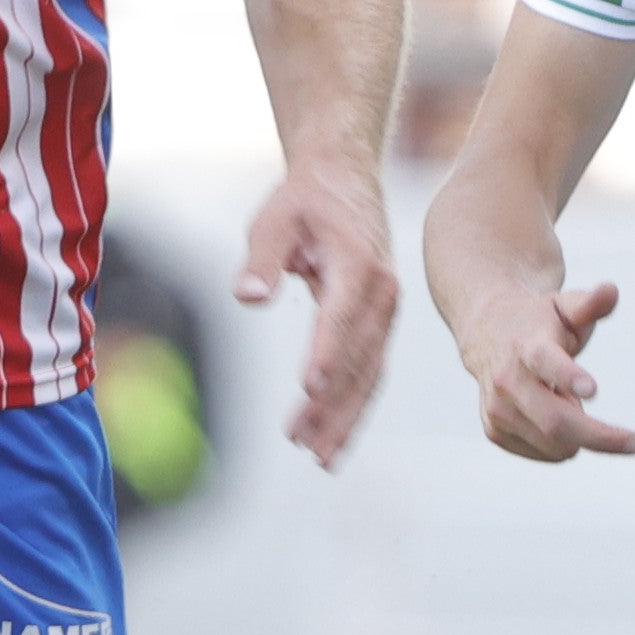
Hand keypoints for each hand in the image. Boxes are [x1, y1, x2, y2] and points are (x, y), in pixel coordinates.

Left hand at [235, 160, 399, 464]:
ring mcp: (386, 312)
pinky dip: (352, 405)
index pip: (342, 316)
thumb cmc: (305, 200)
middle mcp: (382, 293)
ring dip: (344, 417)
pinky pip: (370, 371)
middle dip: (334, 405)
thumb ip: (262, 259)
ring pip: (369, 374)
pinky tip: (330, 437)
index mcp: (359, 265)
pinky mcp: (378, 324)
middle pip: (360, 358)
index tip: (310, 388)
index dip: (327, 352)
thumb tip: (248, 297)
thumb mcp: (275, 219)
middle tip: (305, 443)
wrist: (345, 177)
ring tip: (317, 457)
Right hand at [468, 275, 634, 463]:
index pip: (545, 361)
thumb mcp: (565, 306)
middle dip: (598, 436)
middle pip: (555, 420)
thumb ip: (591, 303)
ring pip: (551, 443)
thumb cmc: (540, 321)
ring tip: (574, 403)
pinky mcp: (495, 430)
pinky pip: (541, 453)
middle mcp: (507, 380)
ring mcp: (497, 408)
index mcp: (528, 345)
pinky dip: (562, 444)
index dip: (568, 376)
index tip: (593, 389)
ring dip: (580, 436)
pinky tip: (557, 415)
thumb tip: (611, 291)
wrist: (487, 333)